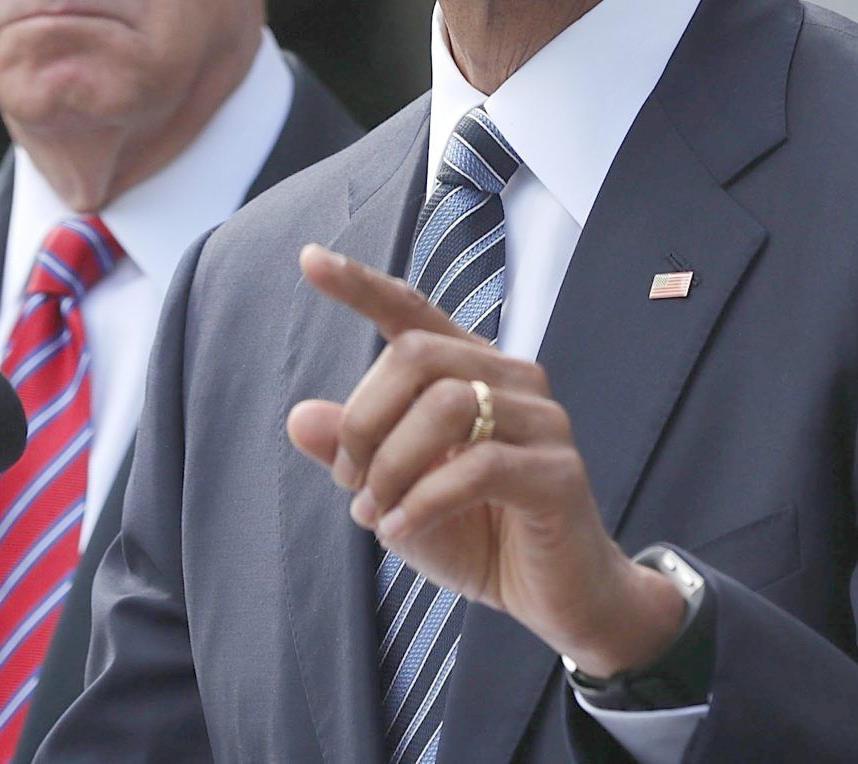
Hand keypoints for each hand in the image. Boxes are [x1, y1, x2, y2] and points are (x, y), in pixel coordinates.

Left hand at [285, 245, 684, 675]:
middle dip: (364, 421)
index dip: (361, 286)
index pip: (413, 312)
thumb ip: (354, 454)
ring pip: (447, 405)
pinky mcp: (559, 473)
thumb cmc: (477, 536)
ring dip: (392, 465)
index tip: (309, 260)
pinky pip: (479, 466)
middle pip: (417, 356)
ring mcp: (543, 421)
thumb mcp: (396, 495)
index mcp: (470, 370)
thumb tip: (298, 416)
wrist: (556, 598)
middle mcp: (511, 379)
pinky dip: (423, 501)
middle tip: (350, 483)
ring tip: (376, 514)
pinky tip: (400, 529)